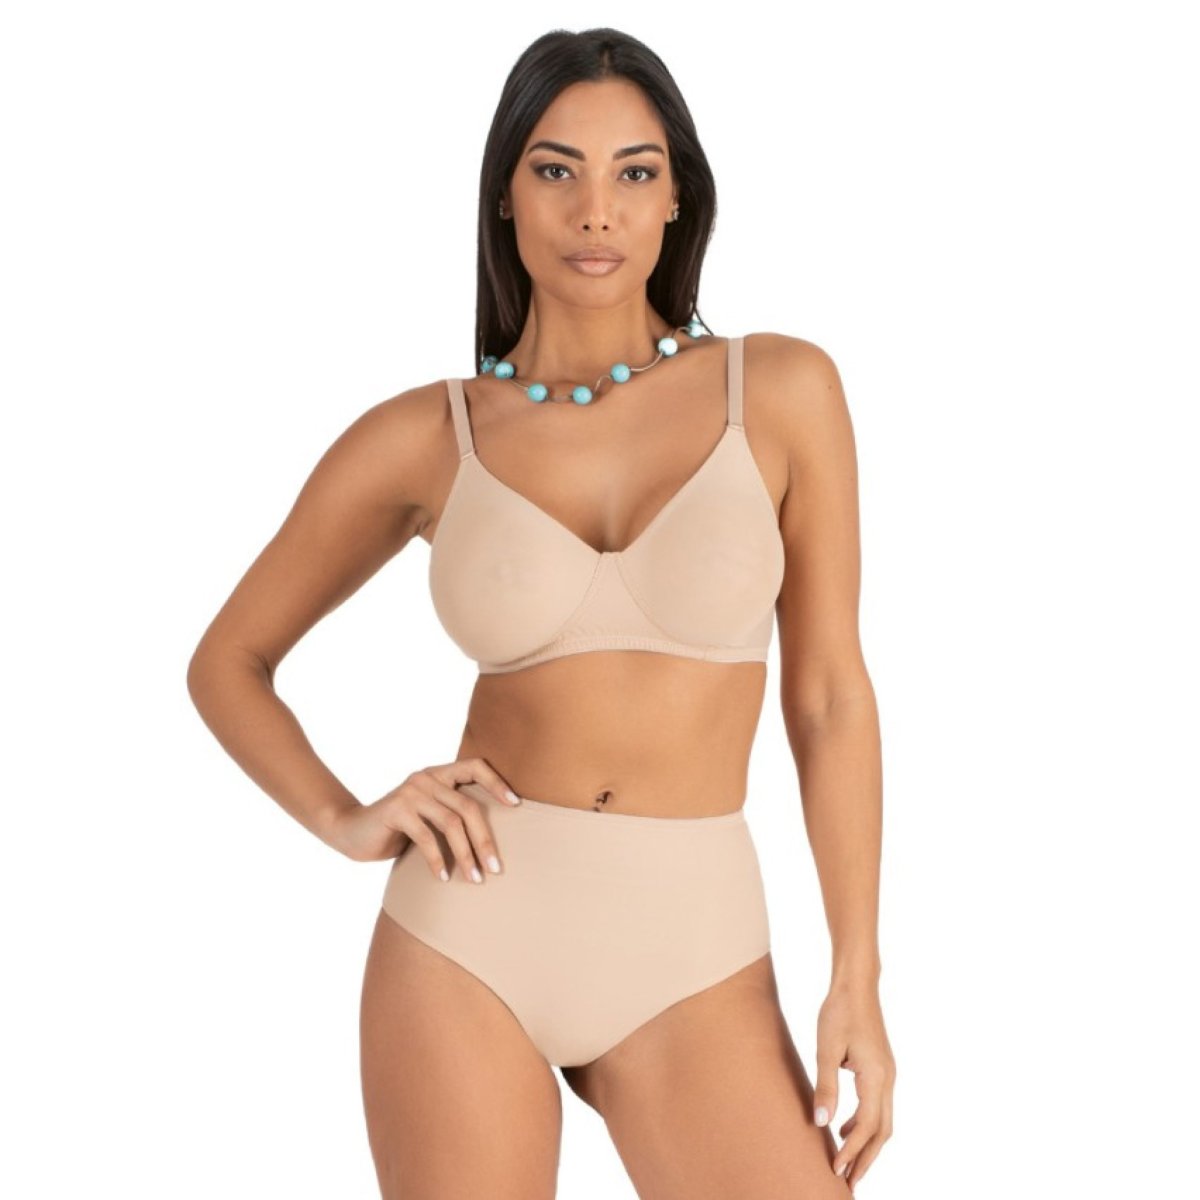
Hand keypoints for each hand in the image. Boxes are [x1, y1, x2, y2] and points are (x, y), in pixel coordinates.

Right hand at [327, 757, 521, 880]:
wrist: (350, 831)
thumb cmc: (398, 829)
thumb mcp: (428, 818)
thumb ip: (452, 816)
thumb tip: (494, 840)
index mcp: (438, 774)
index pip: (475, 766)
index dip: (497, 783)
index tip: (516, 805)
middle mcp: (426, 777)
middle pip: (468, 806)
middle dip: (485, 839)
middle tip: (496, 868)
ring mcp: (410, 792)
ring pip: (451, 822)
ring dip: (466, 855)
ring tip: (475, 879)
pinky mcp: (395, 810)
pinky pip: (426, 837)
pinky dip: (437, 861)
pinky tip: (444, 879)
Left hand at [812, 982, 894, 1191]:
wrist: (857, 984)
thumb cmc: (839, 1011)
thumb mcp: (826, 1049)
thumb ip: (825, 1086)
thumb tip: (821, 1123)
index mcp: (876, 1077)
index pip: (866, 1127)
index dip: (851, 1151)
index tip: (835, 1171)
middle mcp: (888, 1079)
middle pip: (882, 1132)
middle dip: (866, 1159)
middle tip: (848, 1184)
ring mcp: (888, 1074)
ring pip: (883, 1121)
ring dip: (866, 1144)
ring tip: (846, 1163)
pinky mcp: (882, 1068)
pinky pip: (878, 1106)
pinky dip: (865, 1124)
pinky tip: (843, 1127)